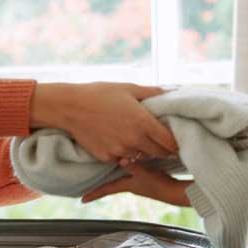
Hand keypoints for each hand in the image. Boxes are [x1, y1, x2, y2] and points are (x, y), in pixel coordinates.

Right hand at [30, 82, 178, 162]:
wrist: (69, 107)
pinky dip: (126, 154)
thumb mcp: (128, 88)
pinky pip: (123, 159)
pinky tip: (122, 142)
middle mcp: (133, 140)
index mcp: (142, 122)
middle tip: (164, 143)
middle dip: (163, 149)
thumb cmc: (99, 94)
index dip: (176, 143)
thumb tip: (173, 91)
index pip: (169, 142)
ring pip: (141, 157)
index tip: (177, 141)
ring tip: (141, 141)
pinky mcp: (107, 157)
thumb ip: (152, 92)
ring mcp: (120, 151)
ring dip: (144, 152)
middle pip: (159, 153)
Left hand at [81, 162, 190, 206]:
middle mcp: (129, 185)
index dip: (94, 194)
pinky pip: (129, 172)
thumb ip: (133, 166)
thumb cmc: (159, 184)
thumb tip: (121, 159)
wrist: (174, 192)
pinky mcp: (145, 178)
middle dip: (99, 184)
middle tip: (87, 185)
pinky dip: (124, 168)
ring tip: (101, 172)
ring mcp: (137, 182)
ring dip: (111, 176)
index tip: (82, 200)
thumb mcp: (145, 174)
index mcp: (126, 185)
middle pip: (110, 184)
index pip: (107, 189)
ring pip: (119, 178)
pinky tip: (126, 162)